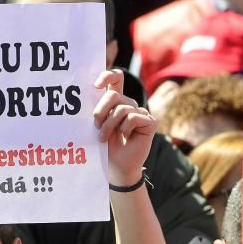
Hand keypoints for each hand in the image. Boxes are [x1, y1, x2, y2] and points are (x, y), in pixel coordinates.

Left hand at [93, 70, 155, 186]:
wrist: (117, 167)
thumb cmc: (105, 147)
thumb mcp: (97, 125)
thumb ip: (98, 109)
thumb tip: (92, 92)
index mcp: (116, 102)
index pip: (115, 78)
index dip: (107, 76)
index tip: (96, 85)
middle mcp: (129, 104)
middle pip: (114, 95)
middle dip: (101, 111)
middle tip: (96, 126)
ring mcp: (140, 112)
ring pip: (122, 108)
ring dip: (109, 125)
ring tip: (103, 137)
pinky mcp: (149, 122)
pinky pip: (133, 117)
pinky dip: (125, 129)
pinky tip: (125, 137)